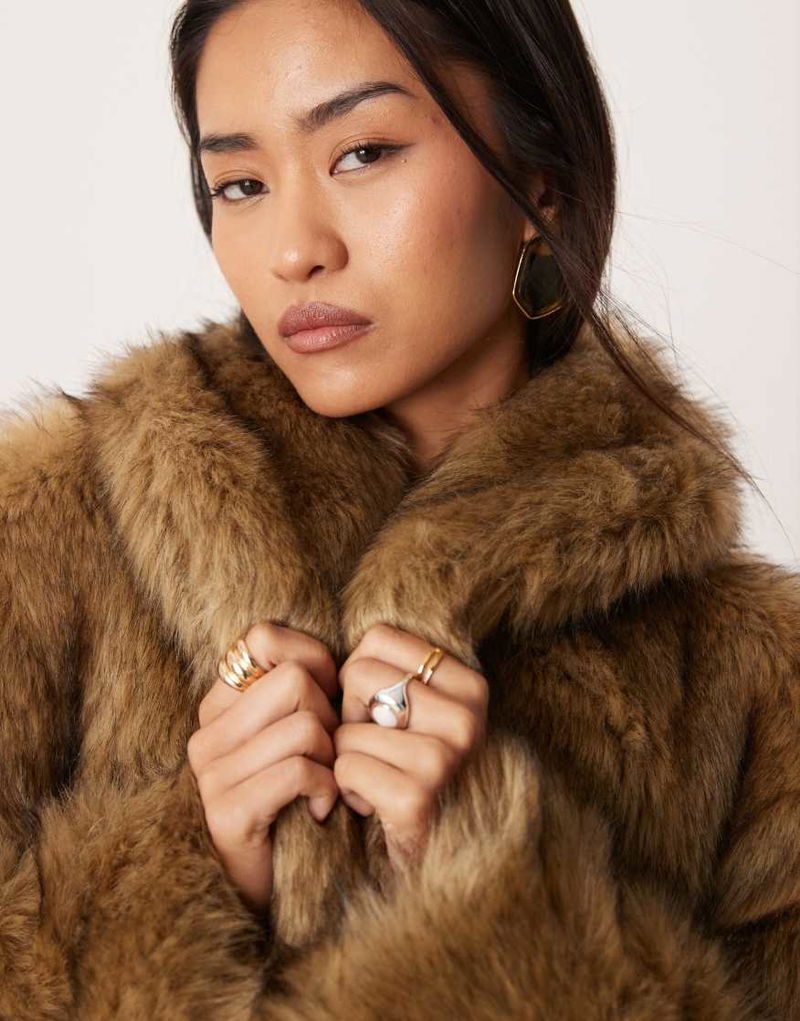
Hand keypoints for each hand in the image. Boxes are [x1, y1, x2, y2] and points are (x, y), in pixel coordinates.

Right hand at [187, 623, 339, 914]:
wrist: (274, 884)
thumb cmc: (299, 798)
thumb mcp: (298, 732)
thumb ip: (304, 688)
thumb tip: (345, 657)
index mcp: (219, 704)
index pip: (263, 637)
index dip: (312, 658)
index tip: (328, 696)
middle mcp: (207, 733)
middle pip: (294, 680)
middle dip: (330, 715)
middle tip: (329, 755)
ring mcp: (211, 773)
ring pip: (304, 725)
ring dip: (331, 758)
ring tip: (325, 784)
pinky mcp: (226, 812)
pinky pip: (297, 771)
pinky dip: (325, 789)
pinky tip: (321, 809)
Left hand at [334, 624, 488, 869]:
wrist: (437, 857)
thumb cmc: (410, 771)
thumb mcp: (417, 712)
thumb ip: (392, 670)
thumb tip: (320, 637)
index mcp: (470, 684)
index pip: (379, 638)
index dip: (358, 674)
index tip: (377, 710)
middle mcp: (467, 716)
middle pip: (359, 674)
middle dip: (348, 713)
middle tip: (373, 748)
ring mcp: (446, 756)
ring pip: (347, 727)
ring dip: (347, 758)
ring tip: (378, 780)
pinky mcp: (418, 796)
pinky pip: (346, 767)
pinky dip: (346, 789)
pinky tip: (374, 805)